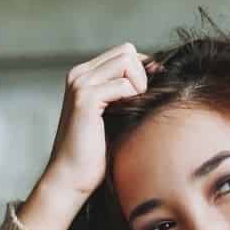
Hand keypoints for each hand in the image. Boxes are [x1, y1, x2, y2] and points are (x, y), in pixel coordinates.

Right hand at [29, 44, 155, 215]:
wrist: (71, 178)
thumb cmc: (96, 153)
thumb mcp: (114, 115)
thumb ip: (126, 92)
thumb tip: (157, 73)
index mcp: (84, 75)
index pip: (125, 52)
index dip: (143, 70)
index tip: (148, 94)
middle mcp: (79, 74)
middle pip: (127, 51)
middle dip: (142, 74)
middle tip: (140, 103)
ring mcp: (80, 84)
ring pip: (127, 61)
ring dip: (139, 85)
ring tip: (132, 110)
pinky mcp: (85, 99)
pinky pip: (123, 84)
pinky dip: (132, 98)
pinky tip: (126, 118)